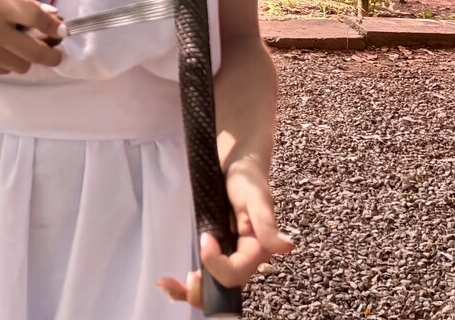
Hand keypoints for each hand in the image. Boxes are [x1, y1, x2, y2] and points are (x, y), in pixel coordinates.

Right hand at [0, 0, 64, 76]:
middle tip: (57, 55)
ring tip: (23, 50)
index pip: (36, 17)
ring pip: (23, 65)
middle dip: (53, 55)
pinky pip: (5, 71)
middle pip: (36, 50)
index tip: (63, 31)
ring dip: (28, 59)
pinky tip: (2, 53)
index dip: (54, 26)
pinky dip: (9, 63)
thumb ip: (22, 1)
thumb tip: (52, 14)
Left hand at [158, 160, 292, 307]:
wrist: (236, 162)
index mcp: (257, 248)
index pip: (236, 273)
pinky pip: (206, 273)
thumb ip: (266, 223)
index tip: (204, 238)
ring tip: (168, 285)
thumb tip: (286, 247)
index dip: (217, 264)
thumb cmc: (247, 176)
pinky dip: (190, 283)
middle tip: (177, 283)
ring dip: (192, 292)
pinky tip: (172, 281)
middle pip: (224, 287)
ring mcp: (229, 255)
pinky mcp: (217, 250)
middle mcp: (244, 257)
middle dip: (202, 292)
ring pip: (214, 286)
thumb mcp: (255, 195)